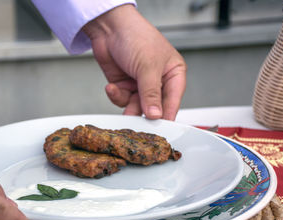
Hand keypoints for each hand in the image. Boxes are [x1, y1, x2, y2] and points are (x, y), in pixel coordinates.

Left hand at [83, 4, 185, 119]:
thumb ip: (151, 94)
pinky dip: (116, 95)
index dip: (166, 115)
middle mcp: (158, 80)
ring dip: (127, 106)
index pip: (173, 100)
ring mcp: (140, 84)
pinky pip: (122, 99)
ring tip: (120, 98)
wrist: (109, 28)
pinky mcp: (124, 85)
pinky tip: (111, 87)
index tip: (160, 128)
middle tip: (138, 124)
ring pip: (136, 106)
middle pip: (154, 106)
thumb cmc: (136, 37)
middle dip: (144, 112)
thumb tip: (155, 115)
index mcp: (173, 73)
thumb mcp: (147, 67)